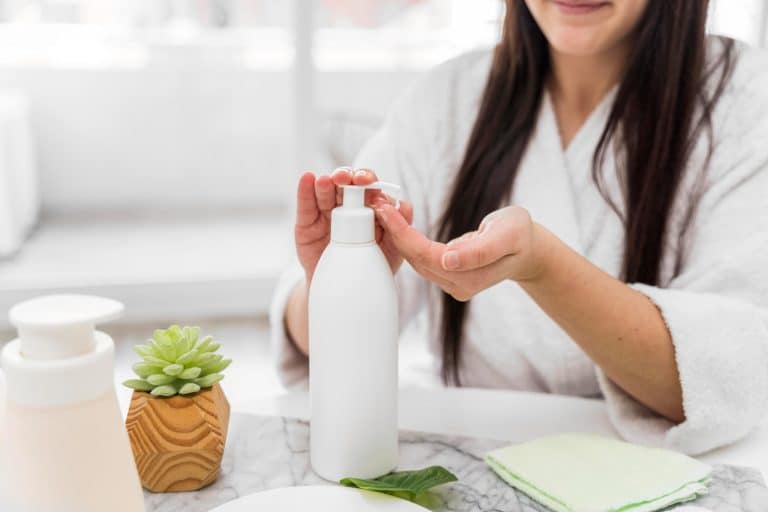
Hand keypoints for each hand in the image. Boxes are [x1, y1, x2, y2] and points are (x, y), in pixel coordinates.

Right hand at [294, 167, 413, 282]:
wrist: (343, 291)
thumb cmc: (371, 268)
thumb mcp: (392, 250)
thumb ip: (401, 227)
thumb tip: (402, 206)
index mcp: (369, 208)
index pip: (370, 189)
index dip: (370, 182)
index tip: (368, 183)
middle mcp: (347, 205)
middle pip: (347, 184)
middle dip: (348, 178)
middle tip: (348, 179)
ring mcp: (326, 212)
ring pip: (327, 191)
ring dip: (327, 182)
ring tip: (327, 181)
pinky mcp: (306, 222)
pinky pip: (306, 205)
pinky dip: (305, 190)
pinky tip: (308, 179)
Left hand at [374, 204, 548, 300]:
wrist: (528, 249)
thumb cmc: (520, 235)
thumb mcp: (508, 234)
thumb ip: (481, 249)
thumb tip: (448, 260)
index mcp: (470, 277)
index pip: (426, 256)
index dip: (403, 233)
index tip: (385, 208)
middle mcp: (457, 286)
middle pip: (416, 259)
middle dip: (394, 232)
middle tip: (376, 203)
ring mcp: (452, 283)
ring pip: (415, 260)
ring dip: (397, 235)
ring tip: (382, 208)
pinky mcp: (448, 276)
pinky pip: (421, 258)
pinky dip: (407, 239)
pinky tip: (396, 221)